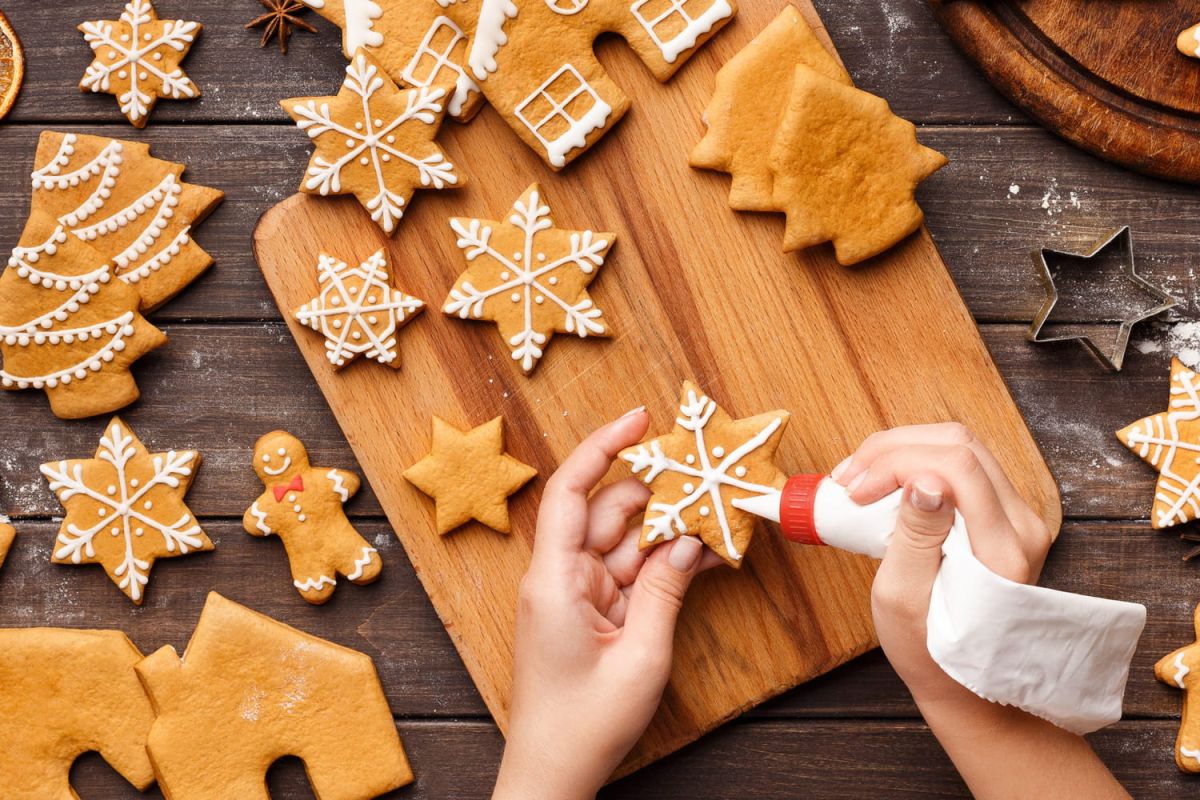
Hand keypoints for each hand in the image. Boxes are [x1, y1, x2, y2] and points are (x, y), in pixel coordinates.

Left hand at [493, 409, 720, 799]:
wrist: (554, 773)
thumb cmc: (584, 723)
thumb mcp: (639, 656)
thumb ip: (666, 591)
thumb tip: (689, 539)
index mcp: (554, 579)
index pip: (572, 491)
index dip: (602, 447)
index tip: (640, 418)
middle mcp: (561, 577)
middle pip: (609, 512)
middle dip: (656, 489)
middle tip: (707, 472)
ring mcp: (578, 595)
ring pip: (627, 542)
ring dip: (668, 528)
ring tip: (719, 512)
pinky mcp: (595, 613)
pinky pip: (633, 574)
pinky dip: (664, 564)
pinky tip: (705, 553)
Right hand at [833, 422, 1050, 704]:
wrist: (968, 684)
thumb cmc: (930, 651)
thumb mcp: (904, 599)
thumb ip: (915, 536)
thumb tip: (923, 479)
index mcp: (1003, 549)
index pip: (956, 466)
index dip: (895, 462)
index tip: (854, 490)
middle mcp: (1023, 525)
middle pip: (959, 444)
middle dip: (894, 449)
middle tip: (848, 479)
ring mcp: (1019, 517)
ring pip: (960, 446)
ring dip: (902, 451)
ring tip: (859, 478)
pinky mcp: (1005, 515)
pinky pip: (961, 467)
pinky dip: (917, 463)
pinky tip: (885, 482)